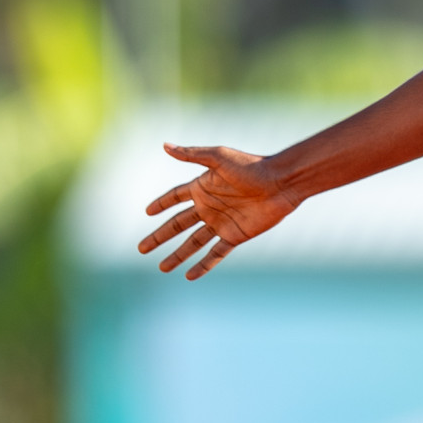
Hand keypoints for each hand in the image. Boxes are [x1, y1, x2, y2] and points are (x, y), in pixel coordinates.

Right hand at [137, 143, 299, 279]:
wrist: (281, 183)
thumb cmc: (252, 166)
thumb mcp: (219, 158)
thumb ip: (192, 155)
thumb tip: (165, 145)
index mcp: (203, 187)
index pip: (175, 197)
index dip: (162, 204)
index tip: (148, 212)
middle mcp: (210, 206)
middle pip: (178, 224)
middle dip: (160, 236)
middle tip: (141, 249)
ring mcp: (222, 222)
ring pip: (193, 243)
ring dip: (178, 255)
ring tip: (162, 268)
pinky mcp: (235, 235)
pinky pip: (216, 253)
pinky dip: (203, 265)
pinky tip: (189, 276)